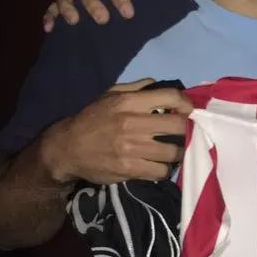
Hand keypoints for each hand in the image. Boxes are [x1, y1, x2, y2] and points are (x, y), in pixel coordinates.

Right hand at [39, 80, 193, 184]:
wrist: (67, 148)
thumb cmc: (91, 119)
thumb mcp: (109, 95)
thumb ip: (136, 88)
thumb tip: (159, 85)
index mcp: (128, 102)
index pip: (171, 97)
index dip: (186, 104)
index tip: (188, 111)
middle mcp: (132, 123)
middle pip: (178, 126)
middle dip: (185, 130)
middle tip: (182, 134)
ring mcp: (131, 148)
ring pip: (173, 152)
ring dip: (176, 153)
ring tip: (172, 152)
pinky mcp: (129, 169)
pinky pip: (161, 171)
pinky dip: (164, 169)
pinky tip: (159, 165)